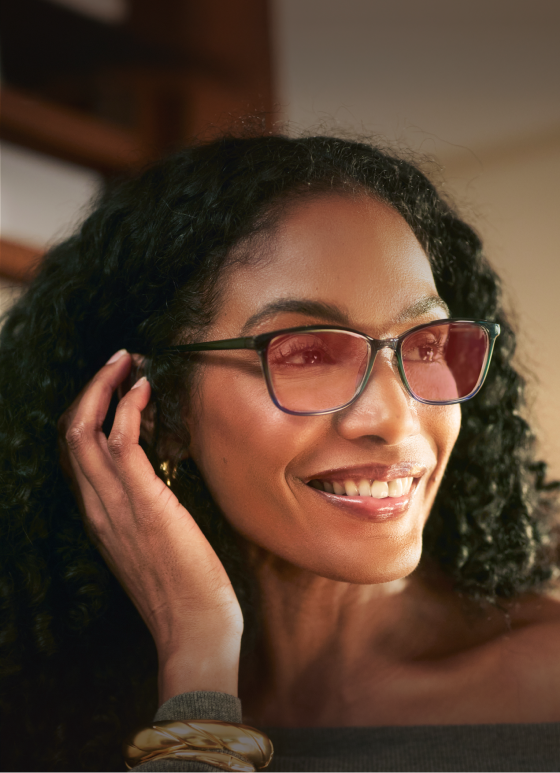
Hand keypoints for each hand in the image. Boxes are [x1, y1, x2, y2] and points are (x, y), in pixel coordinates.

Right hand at [58, 350, 242, 702]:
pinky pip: (121, 443)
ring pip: (85, 429)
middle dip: (92, 388)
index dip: (91, 410)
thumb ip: (146, 510)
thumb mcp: (155, 542)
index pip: (78, 450)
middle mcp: (98, 506)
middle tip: (119, 360)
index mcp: (101, 515)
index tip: (118, 384)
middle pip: (71, 432)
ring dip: (104, 386)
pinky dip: (127, 408)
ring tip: (127, 361)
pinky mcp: (144, 503)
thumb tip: (161, 476)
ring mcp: (115, 505)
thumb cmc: (185, 589)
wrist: (194, 630)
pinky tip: (143, 390)